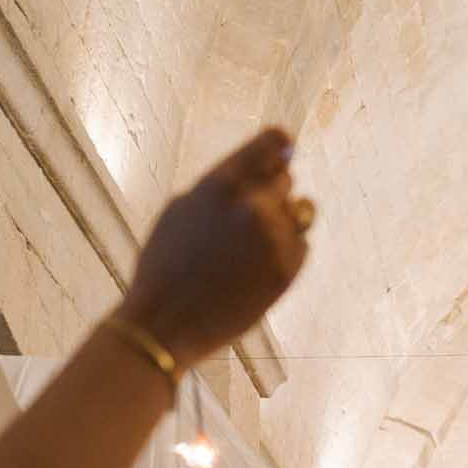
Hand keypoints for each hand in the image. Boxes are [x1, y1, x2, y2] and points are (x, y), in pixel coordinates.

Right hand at [120, 128, 309, 371]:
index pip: (272, 144)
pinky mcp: (287, 270)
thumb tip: (269, 162)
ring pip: (301, 211)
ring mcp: (274, 240)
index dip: (279, 144)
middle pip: (286, 178)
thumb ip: (223, 184)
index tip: (284, 149)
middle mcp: (252, 207)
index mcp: (221, 184)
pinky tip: (256, 267)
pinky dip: (286, 251)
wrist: (166, 324)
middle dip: (271, 192)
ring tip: (252, 243)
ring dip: (285, 219)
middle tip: (245, 219)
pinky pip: (301, 245)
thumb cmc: (166, 266)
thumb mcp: (182, 209)